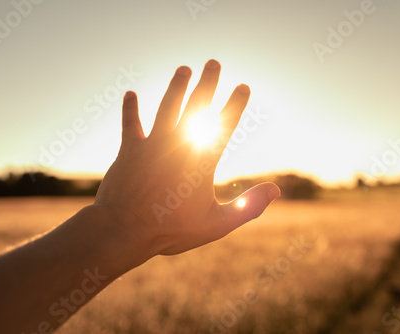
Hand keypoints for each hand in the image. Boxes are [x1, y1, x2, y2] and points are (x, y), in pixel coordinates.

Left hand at [93, 59, 279, 267]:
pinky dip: (130, 109)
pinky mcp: (130, 150)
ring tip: (184, 69)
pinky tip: (131, 93)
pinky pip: (131, 124)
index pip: (224, 126)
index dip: (235, 104)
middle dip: (207, 83)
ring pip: (166, 107)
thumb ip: (248, 207)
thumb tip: (276, 190)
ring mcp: (152, 145)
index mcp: (201, 161)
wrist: (124, 230)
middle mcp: (178, 145)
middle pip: (196, 107)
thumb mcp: (217, 224)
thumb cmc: (171, 230)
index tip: (243, 86)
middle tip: (213, 62)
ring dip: (176, 87)